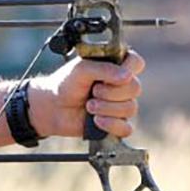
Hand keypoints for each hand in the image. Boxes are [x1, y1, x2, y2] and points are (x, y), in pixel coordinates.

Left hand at [29, 50, 144, 138]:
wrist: (53, 107)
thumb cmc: (66, 84)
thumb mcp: (81, 69)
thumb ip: (103, 69)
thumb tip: (127, 76)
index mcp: (116, 67)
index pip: (136, 63)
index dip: (127, 68)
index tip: (108, 74)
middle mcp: (122, 85)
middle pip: (135, 88)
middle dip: (110, 92)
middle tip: (92, 91)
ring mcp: (121, 105)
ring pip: (130, 108)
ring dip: (106, 108)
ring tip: (89, 105)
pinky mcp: (117, 124)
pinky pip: (126, 128)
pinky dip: (110, 124)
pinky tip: (96, 120)